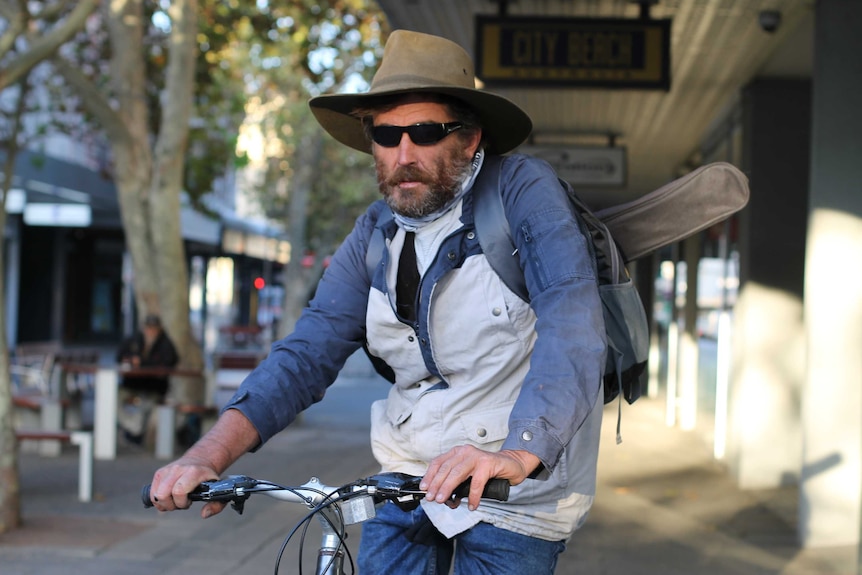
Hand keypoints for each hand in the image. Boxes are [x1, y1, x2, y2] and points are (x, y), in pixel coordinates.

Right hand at [148, 455, 224, 517]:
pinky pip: (152, 492)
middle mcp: (178, 469)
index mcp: (193, 472)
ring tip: (175, 501)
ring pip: (155, 495)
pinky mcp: (159, 473)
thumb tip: (204, 514)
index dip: (181, 502)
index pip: (179, 491)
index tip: (189, 503)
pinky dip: (158, 500)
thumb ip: (217, 505)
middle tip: (180, 504)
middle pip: (163, 494)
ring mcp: (167, 470)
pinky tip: (169, 498)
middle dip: (171, 505)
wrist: (200, 460)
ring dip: (164, 504)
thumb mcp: (218, 490)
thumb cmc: (208, 478)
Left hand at [420, 445, 539, 510]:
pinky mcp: (488, 463)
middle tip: (432, 498)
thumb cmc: (487, 472)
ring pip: (458, 473)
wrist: (511, 464)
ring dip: (448, 488)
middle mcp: (465, 452)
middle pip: (446, 468)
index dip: (429, 475)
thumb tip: (444, 498)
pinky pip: (477, 482)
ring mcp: (476, 456)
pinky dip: (473, 496)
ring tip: (444, 501)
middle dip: (436, 485)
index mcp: (457, 453)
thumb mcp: (468, 475)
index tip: (423, 488)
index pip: (438, 462)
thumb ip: (456, 483)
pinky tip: (472, 505)